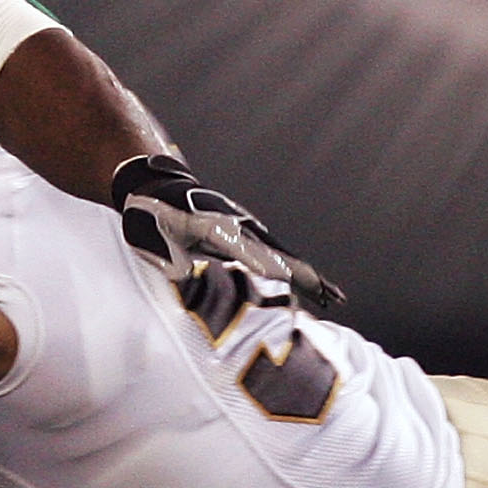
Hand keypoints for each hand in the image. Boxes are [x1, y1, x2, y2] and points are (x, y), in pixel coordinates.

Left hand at [109, 155, 342, 312]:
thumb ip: (170, 258)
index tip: (293, 289)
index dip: (273, 271)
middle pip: (281, 256)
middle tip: (333, 298)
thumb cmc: (152, 216)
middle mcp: (240, 229)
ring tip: (334, 297)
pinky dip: (297, 273)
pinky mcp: (246, 238)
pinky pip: (277, 257)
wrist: (158, 189)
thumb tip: (185, 278)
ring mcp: (246, 232)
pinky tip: (311, 288)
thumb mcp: (154, 237)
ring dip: (310, 278)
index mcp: (219, 230)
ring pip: (285, 257)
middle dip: (307, 278)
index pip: (251, 254)